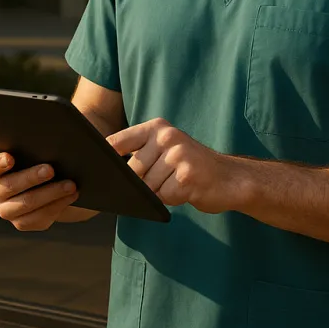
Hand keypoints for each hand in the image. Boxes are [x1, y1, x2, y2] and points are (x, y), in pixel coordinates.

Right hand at [0, 152, 79, 230]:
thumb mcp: (36, 150)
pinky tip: (70, 196)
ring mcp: (7, 210)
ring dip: (50, 193)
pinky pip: (38, 218)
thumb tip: (59, 140)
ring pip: (26, 204)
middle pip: (8, 186)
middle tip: (51, 169)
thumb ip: (37, 145)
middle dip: (31, 178)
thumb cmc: (41, 159)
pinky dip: (57, 206)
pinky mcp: (22, 223)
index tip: (10, 158)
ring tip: (70, 185)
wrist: (53, 184)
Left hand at [107, 118, 244, 213]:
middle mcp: (167, 136)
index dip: (105, 159)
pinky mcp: (186, 176)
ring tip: (176, 183)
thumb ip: (140, 154)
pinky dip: (171, 199)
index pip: (117, 142)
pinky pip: (164, 196)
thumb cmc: (191, 167)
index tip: (98, 170)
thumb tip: (109, 171)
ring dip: (159, 192)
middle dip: (140, 183)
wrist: (230, 179)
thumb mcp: (165, 150)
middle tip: (161, 182)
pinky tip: (185, 191)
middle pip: (132, 170)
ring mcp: (178, 155)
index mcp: (157, 128)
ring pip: (148, 186)